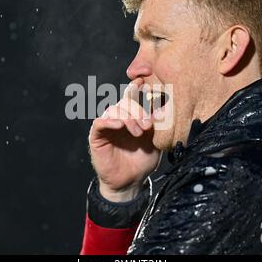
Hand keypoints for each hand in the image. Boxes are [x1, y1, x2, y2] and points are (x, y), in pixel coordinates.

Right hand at [88, 78, 160, 201]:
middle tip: (148, 125)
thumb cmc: (142, 160)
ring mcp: (107, 125)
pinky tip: (119, 125)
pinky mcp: (97, 135)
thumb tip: (164, 109)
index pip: (134, 94)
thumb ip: (158, 125)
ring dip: (128, 117)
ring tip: (138, 132)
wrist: (129, 182)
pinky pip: (100, 122)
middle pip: (126, 100)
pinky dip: (110, 120)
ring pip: (114, 109)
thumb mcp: (155, 141)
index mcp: (133, 114)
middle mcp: (119, 116)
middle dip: (138, 109)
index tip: (145, 79)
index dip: (138, 85)